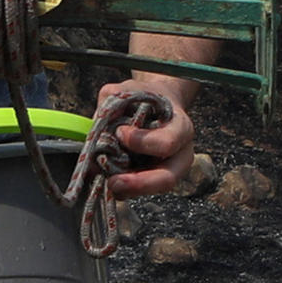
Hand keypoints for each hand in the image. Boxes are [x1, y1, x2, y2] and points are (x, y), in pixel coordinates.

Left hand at [88, 76, 194, 199]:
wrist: (154, 107)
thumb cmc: (145, 98)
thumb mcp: (132, 89)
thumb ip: (115, 99)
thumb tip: (100, 121)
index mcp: (181, 128)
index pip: (168, 142)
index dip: (142, 141)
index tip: (121, 132)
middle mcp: (180, 155)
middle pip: (167, 179)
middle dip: (138, 183)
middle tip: (113, 181)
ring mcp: (167, 172)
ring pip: (149, 191)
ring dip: (125, 189)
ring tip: (105, 179)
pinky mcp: (150, 182)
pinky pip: (136, 193)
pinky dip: (119, 189)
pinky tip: (105, 179)